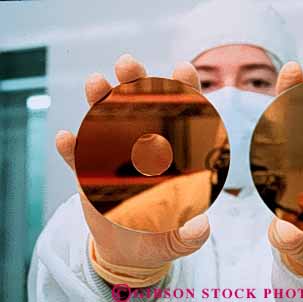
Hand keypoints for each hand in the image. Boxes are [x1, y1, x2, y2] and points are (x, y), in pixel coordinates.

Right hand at [56, 54, 207, 285]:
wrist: (131, 253)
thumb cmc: (162, 238)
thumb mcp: (179, 240)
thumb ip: (191, 235)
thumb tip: (201, 226)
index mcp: (172, 159)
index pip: (181, 120)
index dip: (184, 92)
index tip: (183, 69)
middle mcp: (143, 151)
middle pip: (140, 110)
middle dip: (135, 83)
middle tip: (128, 64)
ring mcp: (114, 160)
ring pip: (106, 124)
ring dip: (100, 102)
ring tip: (96, 83)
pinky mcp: (90, 177)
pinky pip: (78, 160)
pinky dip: (72, 149)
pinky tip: (66, 138)